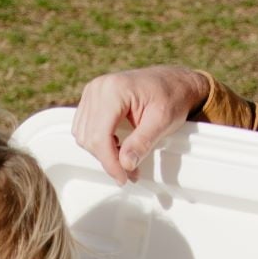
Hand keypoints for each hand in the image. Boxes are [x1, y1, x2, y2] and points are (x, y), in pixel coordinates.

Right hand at [72, 65, 209, 184]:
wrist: (174, 81)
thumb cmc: (172, 96)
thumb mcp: (163, 120)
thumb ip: (142, 142)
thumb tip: (125, 164)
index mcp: (114, 90)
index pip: (100, 135)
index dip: (110, 162)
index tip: (123, 178)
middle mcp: (98, 88)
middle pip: (89, 137)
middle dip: (108, 159)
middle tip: (129, 171)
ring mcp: (92, 91)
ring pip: (83, 134)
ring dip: (101, 152)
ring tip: (124, 157)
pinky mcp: (91, 97)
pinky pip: (83, 127)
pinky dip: (97, 141)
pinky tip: (116, 144)